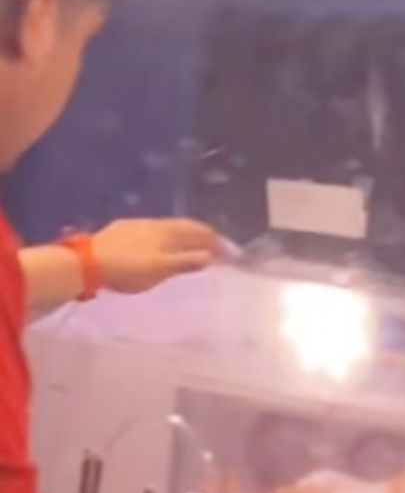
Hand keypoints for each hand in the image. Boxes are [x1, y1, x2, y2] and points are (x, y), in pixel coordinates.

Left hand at [92, 218, 224, 294]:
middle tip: (215, 248)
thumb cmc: (128, 268)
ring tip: (191, 247)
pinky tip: (160, 245)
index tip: (229, 255)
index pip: (200, 232)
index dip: (216, 242)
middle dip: (203, 236)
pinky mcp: (122, 230)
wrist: (87, 263)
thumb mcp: (161, 269)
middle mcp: (156, 223)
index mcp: (168, 232)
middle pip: (186, 226)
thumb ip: (187, 262)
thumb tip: (212, 256)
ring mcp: (138, 225)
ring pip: (169, 227)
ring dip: (185, 236)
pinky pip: (154, 230)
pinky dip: (167, 237)